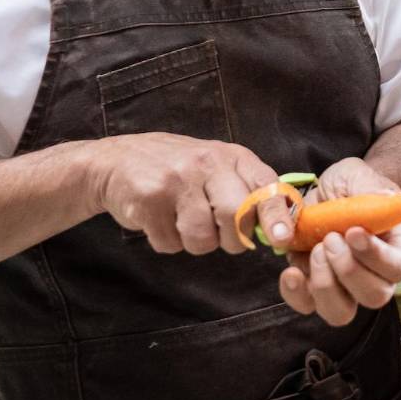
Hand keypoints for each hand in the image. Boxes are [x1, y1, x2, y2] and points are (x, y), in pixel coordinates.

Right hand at [88, 133, 294, 255]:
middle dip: (231, 239)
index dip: (276, 216)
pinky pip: (170, 243)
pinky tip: (159, 219)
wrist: (117, 159)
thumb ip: (249, 193)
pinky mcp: (149, 198)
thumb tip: (281, 231)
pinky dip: (166, 240)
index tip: (282, 239)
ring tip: (182, 220)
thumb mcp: (220, 168)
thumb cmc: (180, 170)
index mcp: (233, 156)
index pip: (265, 186)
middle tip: (218, 233)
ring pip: (201, 239)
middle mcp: (207, 163)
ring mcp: (177, 179)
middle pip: (235, 216)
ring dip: (194, 242)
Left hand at [277, 157, 400, 326]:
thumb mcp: (360, 178)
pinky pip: (307, 306)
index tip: (353, 232)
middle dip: (348, 269)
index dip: (376, 256)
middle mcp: (374, 277)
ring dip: (325, 284)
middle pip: (374, 296)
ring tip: (315, 250)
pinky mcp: (314, 290)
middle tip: (330, 239)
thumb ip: (373, 189)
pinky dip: (296, 293)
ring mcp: (344, 288)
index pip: (397, 268)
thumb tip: (389, 198)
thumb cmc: (351, 186)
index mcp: (394, 250)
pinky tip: (291, 271)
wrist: (325, 194)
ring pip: (341, 312)